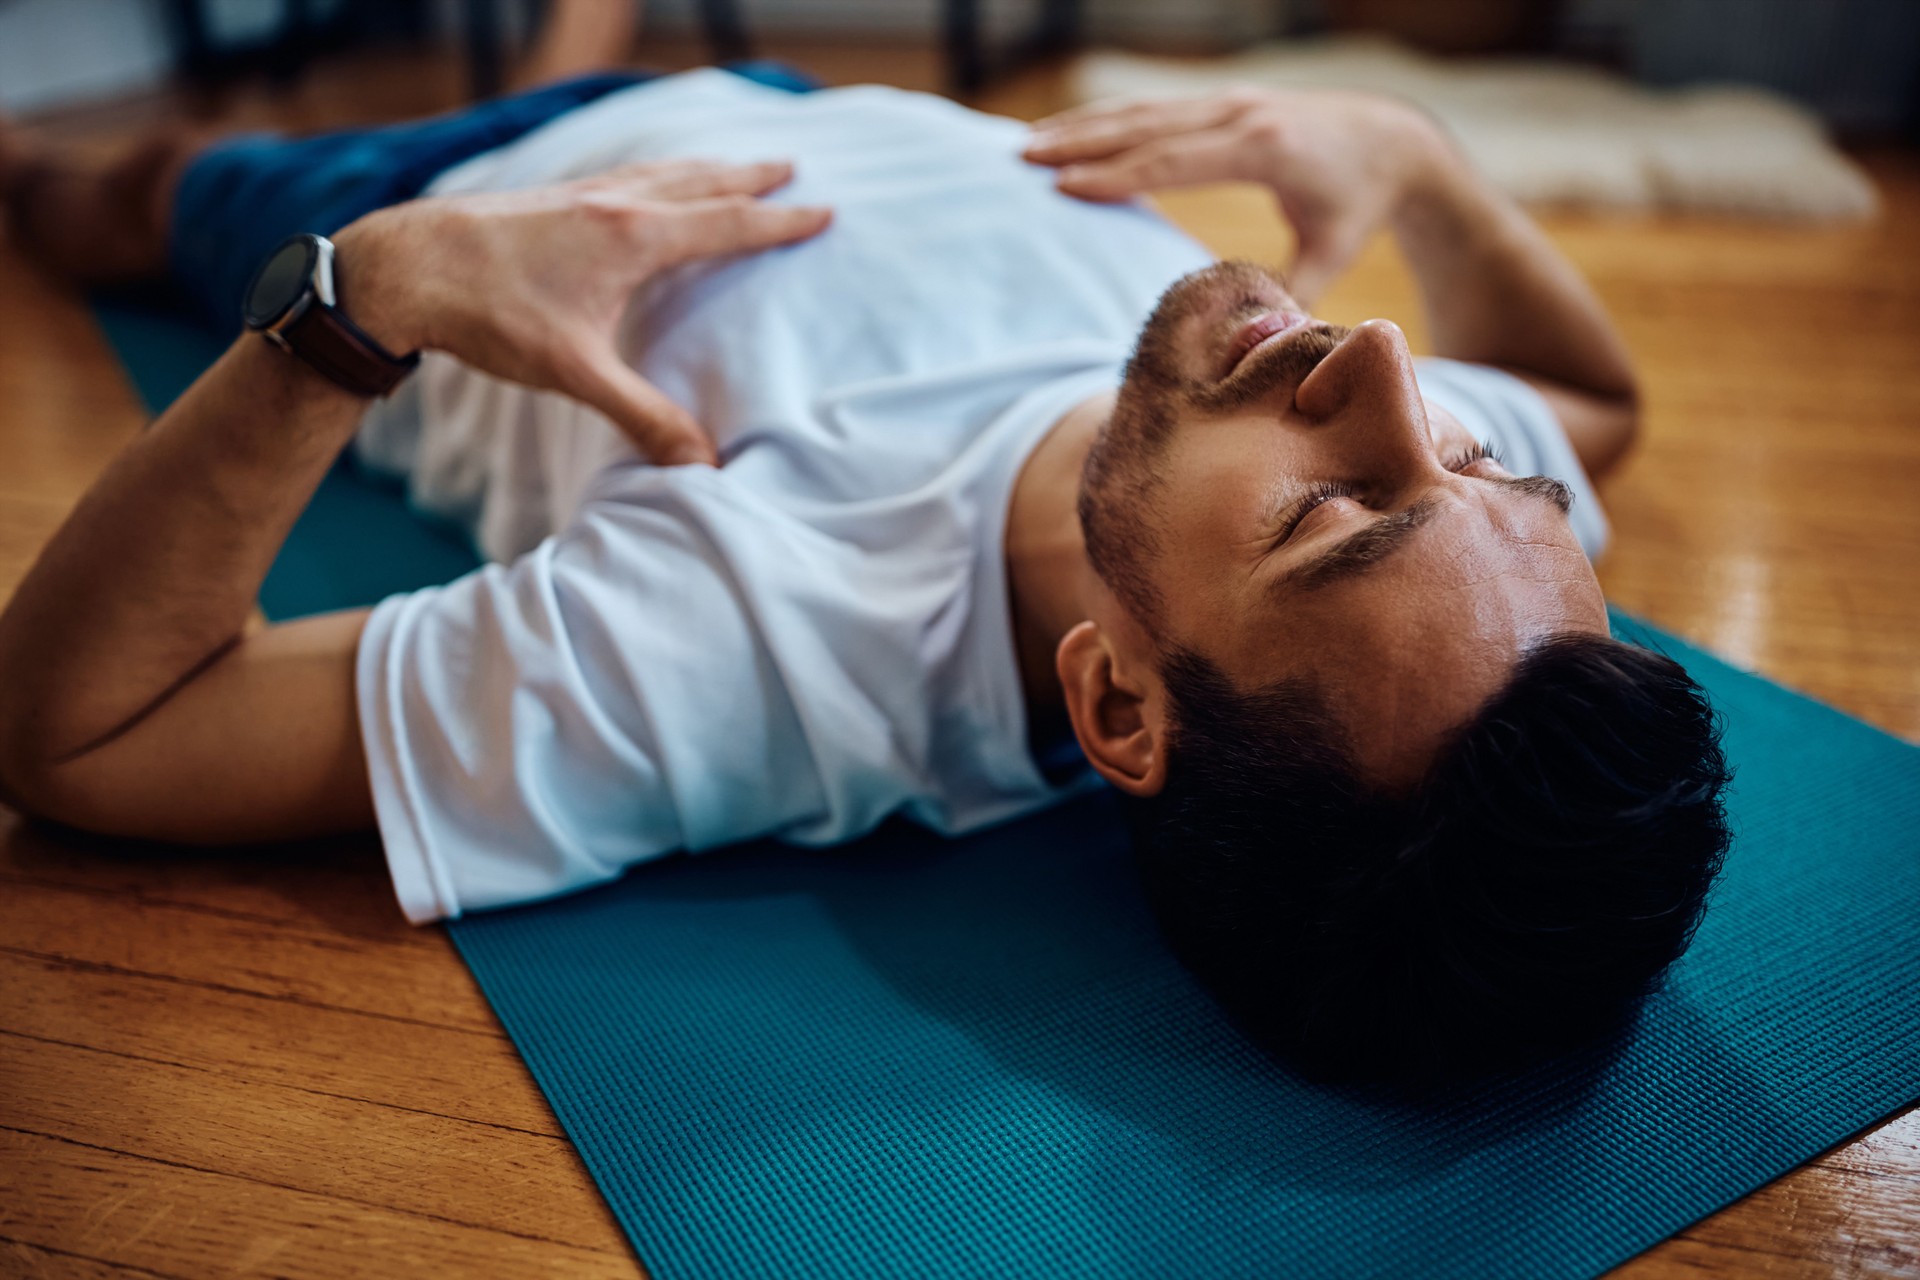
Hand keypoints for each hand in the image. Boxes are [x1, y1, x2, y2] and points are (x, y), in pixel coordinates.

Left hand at [337, 159, 831, 465]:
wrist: (405, 268)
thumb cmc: (490, 316)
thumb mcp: (574, 373)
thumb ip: (643, 417)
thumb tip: (701, 467)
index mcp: (634, 238)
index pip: (728, 225)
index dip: (780, 220)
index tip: (822, 211)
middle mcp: (613, 203)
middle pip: (700, 182)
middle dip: (750, 176)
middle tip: (790, 166)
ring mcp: (578, 194)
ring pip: (659, 171)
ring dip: (703, 167)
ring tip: (729, 165)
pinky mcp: (547, 198)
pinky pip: (620, 174)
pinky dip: (653, 172)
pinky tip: (640, 182)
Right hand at [1024, 89, 1447, 303]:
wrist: (1394, 141)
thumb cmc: (1360, 205)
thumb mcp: (1332, 255)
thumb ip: (1288, 297)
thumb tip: (1250, 347)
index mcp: (1265, 148)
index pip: (1177, 159)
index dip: (1119, 174)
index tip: (1065, 186)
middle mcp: (1242, 113)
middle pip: (1148, 126)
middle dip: (1083, 141)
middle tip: (1024, 157)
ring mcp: (1230, 101)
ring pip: (1146, 110)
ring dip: (1085, 125)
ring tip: (1028, 141)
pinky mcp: (1222, 103)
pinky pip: (1157, 109)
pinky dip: (1110, 119)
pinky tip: (1071, 132)